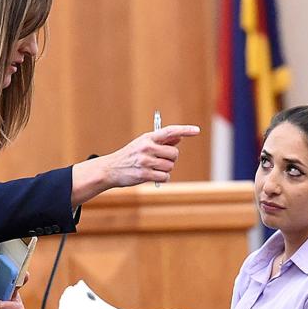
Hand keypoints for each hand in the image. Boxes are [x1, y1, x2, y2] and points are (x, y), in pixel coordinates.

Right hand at [71, 125, 199, 204]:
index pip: (170, 131)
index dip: (184, 130)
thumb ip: (161, 141)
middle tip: (161, 160)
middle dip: (171, 159)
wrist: (110, 169)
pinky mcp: (144, 174)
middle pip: (174, 153)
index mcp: (148, 138)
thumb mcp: (143, 144)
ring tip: (154, 168)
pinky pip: (165, 177)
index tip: (197, 130)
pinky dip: (162, 178)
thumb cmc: (130, 156)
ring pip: (170, 166)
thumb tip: (179, 138)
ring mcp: (145, 161)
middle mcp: (147, 147)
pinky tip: (153, 175)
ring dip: (166, 170)